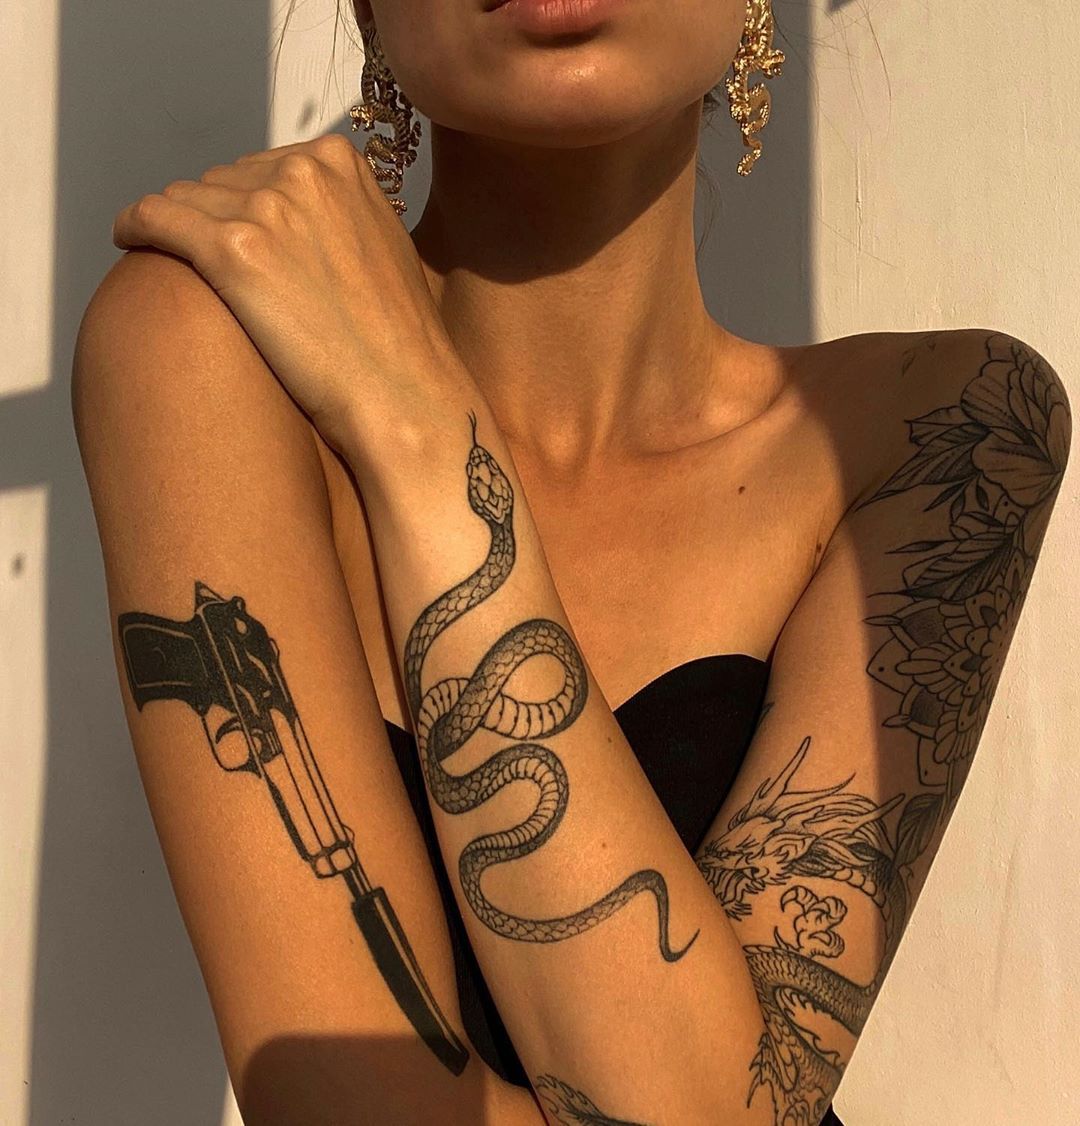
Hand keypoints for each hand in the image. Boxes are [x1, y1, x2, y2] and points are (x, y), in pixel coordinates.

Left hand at [111, 133, 463, 456]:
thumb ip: (342, 214)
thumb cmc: (399, 343)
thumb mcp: (386, 248)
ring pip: (186, 198)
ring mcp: (268, 207)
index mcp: (341, 162)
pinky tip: (129, 241)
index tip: (241, 235)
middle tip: (217, 270)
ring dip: (178, 230)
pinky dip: (136, 226)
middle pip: (223, 179)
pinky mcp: (232, 250)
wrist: (403, 396)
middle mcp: (303, 171)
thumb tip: (302, 213)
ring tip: (175, 266)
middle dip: (216, 218)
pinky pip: (155, 218)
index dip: (248, 204)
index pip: (264, 165)